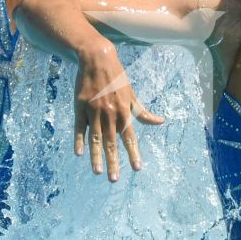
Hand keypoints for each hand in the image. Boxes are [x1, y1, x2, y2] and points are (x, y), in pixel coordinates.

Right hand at [72, 45, 163, 181]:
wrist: (97, 60)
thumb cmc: (117, 79)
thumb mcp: (131, 95)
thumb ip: (143, 112)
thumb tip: (161, 122)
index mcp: (124, 112)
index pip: (130, 137)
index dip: (133, 153)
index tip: (137, 168)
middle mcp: (110, 114)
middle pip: (112, 142)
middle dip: (114, 162)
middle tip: (114, 179)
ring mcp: (94, 111)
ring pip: (95, 138)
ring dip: (97, 156)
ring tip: (98, 172)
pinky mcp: (80, 108)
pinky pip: (80, 128)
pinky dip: (79, 141)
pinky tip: (79, 154)